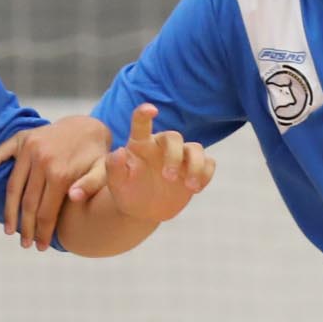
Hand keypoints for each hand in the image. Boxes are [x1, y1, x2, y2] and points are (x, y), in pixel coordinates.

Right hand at [0, 115, 110, 249]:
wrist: (88, 127)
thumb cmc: (96, 156)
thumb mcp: (103, 171)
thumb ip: (91, 186)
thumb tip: (73, 198)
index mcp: (61, 172)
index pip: (47, 211)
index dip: (43, 232)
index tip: (40, 247)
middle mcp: (42, 160)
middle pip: (28, 203)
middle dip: (26, 227)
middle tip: (25, 245)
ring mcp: (29, 148)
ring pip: (13, 187)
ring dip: (9, 211)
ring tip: (9, 230)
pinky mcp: (21, 139)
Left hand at [95, 103, 215, 227]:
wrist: (142, 210)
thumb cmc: (126, 192)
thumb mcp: (115, 183)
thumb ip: (113, 166)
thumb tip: (119, 151)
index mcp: (141, 143)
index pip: (141, 122)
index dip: (145, 113)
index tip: (151, 111)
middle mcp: (162, 146)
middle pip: (175, 137)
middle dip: (174, 156)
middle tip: (168, 178)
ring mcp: (180, 157)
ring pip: (196, 148)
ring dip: (196, 166)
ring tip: (190, 187)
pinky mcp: (195, 169)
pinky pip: (209, 163)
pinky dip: (206, 174)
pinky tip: (196, 189)